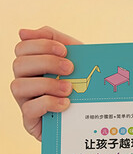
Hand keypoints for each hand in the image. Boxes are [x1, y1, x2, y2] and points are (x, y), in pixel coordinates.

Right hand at [11, 26, 81, 140]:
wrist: (94, 118)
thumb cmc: (83, 87)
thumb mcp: (78, 61)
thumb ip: (59, 42)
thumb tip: (24, 32)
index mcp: (33, 65)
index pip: (22, 47)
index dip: (41, 45)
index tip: (65, 50)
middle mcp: (25, 81)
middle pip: (19, 64)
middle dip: (46, 62)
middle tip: (70, 69)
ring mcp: (26, 101)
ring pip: (18, 86)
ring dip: (46, 84)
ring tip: (68, 89)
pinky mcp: (31, 121)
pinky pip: (28, 109)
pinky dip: (48, 103)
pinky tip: (65, 104)